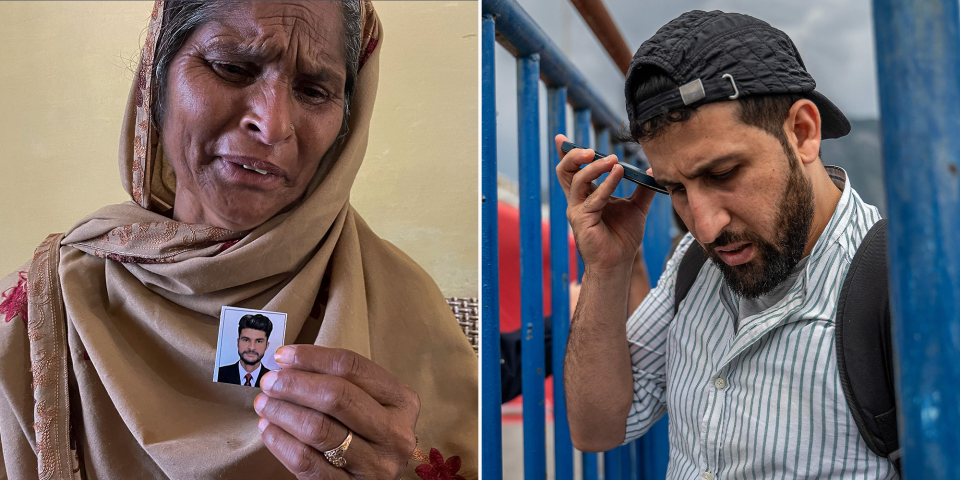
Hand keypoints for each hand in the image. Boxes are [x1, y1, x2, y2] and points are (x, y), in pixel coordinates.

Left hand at [255, 345, 419, 478]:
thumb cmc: (367, 434)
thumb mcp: (369, 404)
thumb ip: (341, 383)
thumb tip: (288, 362)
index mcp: (403, 401)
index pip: (353, 368)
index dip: (313, 358)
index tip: (283, 356)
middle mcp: (395, 433)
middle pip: (337, 397)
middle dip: (295, 385)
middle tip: (269, 381)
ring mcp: (375, 465)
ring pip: (319, 429)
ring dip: (283, 412)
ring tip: (264, 403)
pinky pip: (306, 462)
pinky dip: (281, 442)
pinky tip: (269, 429)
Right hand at [554, 134, 655, 272]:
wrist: (620, 263)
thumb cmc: (623, 237)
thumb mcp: (636, 207)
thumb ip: (642, 188)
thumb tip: (652, 170)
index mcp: (586, 195)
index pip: (572, 169)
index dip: (566, 153)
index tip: (562, 138)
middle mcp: (577, 200)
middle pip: (565, 171)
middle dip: (573, 156)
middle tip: (591, 149)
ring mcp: (577, 210)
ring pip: (577, 180)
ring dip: (594, 167)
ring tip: (612, 160)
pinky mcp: (582, 221)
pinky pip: (593, 198)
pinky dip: (606, 184)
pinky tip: (618, 174)